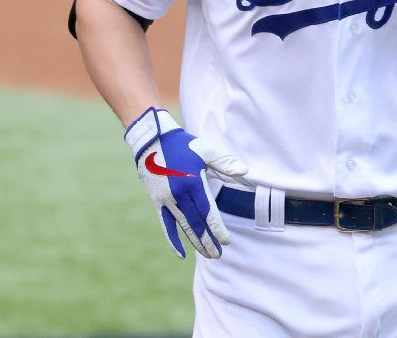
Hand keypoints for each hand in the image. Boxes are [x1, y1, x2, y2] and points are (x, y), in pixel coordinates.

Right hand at [124, 107, 249, 258]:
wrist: (151, 141)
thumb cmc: (182, 145)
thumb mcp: (205, 150)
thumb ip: (225, 162)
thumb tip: (244, 171)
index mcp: (192, 182)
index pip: (207, 210)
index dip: (217, 228)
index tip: (226, 241)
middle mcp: (179, 194)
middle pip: (196, 222)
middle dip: (208, 240)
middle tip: (218, 255)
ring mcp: (166, 199)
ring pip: (183, 226)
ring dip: (195, 242)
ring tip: (207, 255)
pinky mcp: (157, 202)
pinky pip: (165, 225)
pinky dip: (172, 240)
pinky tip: (180, 254)